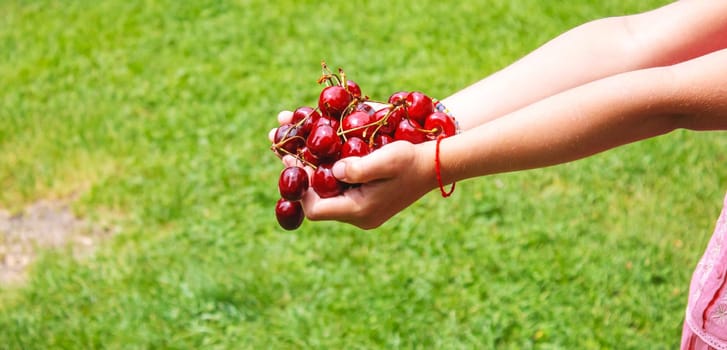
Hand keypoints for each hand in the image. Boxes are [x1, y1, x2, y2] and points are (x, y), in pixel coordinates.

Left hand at [301, 139, 436, 228]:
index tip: (292, 160)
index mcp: (359, 210)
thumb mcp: (388, 159)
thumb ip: (360, 167)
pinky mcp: (364, 199)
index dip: (300, 187)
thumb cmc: (412, 161)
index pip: (315, 208)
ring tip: (294, 148)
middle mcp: (357, 215)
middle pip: (317, 200)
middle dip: (300, 176)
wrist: (434, 164)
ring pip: (325, 193)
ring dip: (310, 171)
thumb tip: (334, 170)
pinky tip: (317, 152)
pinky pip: (337, 188)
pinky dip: (325, 171)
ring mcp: (361, 208)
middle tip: (286, 152)